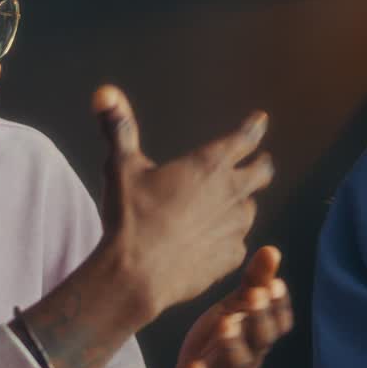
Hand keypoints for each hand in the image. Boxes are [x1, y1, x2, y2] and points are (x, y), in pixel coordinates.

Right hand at [93, 85, 274, 321]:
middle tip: (259, 162)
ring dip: (242, 204)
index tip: (259, 120)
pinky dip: (228, 237)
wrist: (134, 275)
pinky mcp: (231, 257)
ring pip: (250, 209)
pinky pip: (238, 242)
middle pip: (262, 172)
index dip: (254, 126)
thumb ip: (118, 127)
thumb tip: (104, 92)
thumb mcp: (121, 167)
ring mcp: (234, 227)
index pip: (245, 138)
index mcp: (208, 165)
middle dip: (261, 165)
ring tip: (228, 206)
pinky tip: (212, 240)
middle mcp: (229, 193)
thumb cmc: (129, 219)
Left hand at [163, 246, 292, 367]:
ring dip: (234, 344)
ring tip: (226, 323)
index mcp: (256, 336)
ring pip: (238, 366)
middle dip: (260, 318)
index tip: (275, 284)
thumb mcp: (233, 312)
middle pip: (261, 341)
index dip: (278, 305)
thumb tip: (272, 250)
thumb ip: (253, 285)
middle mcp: (248, 358)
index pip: (278, 323)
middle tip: (255, 295)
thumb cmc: (217, 347)